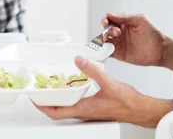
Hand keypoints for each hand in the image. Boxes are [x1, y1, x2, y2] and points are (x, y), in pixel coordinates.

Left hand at [34, 56, 172, 127]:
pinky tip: (72, 86)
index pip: (55, 112)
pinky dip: (69, 96)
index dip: (41, 106)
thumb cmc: (127, 102)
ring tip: (51, 87)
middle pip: (57, 111)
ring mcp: (88, 112)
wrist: (139, 109)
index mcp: (83, 109)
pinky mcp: (93, 109)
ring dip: (57, 99)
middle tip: (38, 90)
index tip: (33, 97)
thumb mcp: (108, 83)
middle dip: (45, 102)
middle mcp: (83, 113)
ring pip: (66, 108)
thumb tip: (79, 60)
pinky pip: (75, 104)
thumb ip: (92, 70)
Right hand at [102, 13, 167, 66]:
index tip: (105, 22)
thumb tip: (110, 14)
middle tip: (116, 33)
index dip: (106, 20)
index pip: (110, 20)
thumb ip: (124, 17)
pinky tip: (105, 49)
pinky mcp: (120, 54)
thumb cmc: (152, 33)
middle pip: (106, 30)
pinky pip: (108, 52)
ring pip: (105, 41)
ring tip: (108, 41)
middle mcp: (120, 33)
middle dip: (107, 30)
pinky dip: (104, 51)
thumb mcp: (139, 20)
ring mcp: (119, 44)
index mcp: (124, 23)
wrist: (160, 50)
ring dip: (103, 40)